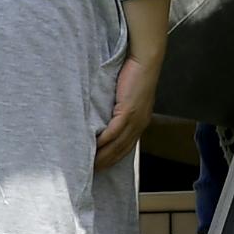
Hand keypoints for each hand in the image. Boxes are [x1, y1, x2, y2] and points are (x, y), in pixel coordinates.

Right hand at [93, 44, 158, 170]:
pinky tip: (93, 147)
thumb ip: (117, 110)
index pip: (126, 148)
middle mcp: (140, 125)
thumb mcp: (126, 97)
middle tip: (90, 173)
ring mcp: (135, 119)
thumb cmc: (134, 75)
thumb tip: (101, 118)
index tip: (99, 168)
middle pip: (121, 151)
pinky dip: (104, 141)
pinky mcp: (129, 111)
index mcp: (140, 123)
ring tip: (88, 164)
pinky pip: (115, 131)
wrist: (145, 60)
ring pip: (118, 144)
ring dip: (103, 156)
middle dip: (106, 163)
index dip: (113, 159)